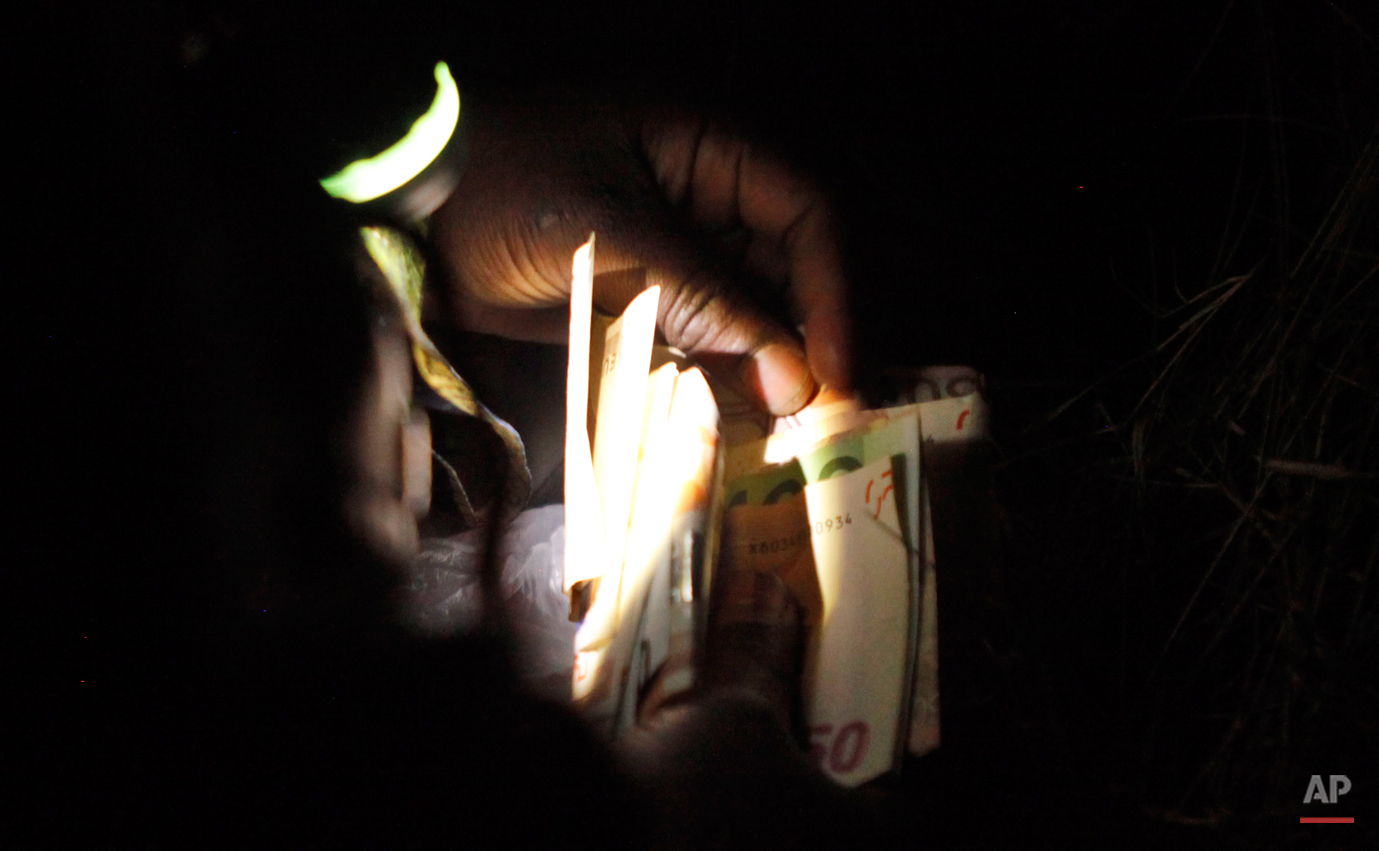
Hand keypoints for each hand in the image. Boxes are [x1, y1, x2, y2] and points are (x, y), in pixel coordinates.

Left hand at [427, 95, 852, 415]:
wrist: (404, 207)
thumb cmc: (503, 186)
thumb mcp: (611, 234)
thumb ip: (705, 300)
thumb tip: (793, 377)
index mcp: (710, 146)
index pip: (806, 214)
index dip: (831, 293)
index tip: (833, 372)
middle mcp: (705, 195)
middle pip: (786, 269)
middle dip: (805, 341)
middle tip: (819, 420)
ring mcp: (672, 248)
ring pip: (746, 310)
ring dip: (765, 368)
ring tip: (780, 432)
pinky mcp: (639, 295)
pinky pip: (697, 337)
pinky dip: (715, 377)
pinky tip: (728, 420)